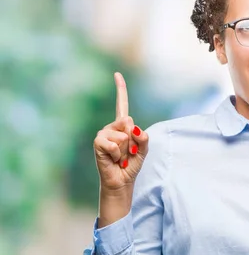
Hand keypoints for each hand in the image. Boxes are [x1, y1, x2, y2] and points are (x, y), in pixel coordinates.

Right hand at [93, 72, 148, 191]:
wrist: (122, 180)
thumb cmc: (132, 164)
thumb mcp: (144, 150)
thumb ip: (143, 137)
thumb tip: (131, 126)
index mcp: (123, 126)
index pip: (122, 105)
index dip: (120, 89)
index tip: (117, 74)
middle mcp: (111, 127)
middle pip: (129, 123)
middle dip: (134, 141)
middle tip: (128, 153)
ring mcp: (103, 134)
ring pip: (124, 135)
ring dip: (127, 150)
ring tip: (121, 157)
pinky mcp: (98, 142)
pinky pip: (115, 143)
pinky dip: (119, 154)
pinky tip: (114, 159)